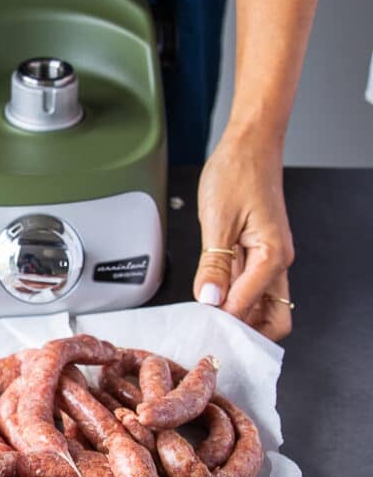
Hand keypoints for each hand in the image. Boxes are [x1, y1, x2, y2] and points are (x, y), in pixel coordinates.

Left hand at [193, 125, 294, 341]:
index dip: (223, 321)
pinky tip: (209, 297)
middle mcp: (276, 263)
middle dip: (244, 332)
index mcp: (272, 256)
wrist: (249, 143)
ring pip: (260, 307)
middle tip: (210, 332)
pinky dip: (231, 298)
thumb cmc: (239, 170)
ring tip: (204, 318)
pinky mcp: (256, 255)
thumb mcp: (218, 219)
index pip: (248, 307)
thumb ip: (214, 265)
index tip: (200, 326)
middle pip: (271, 320)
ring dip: (236, 315)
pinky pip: (248, 288)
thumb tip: (210, 299)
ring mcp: (267, 261)